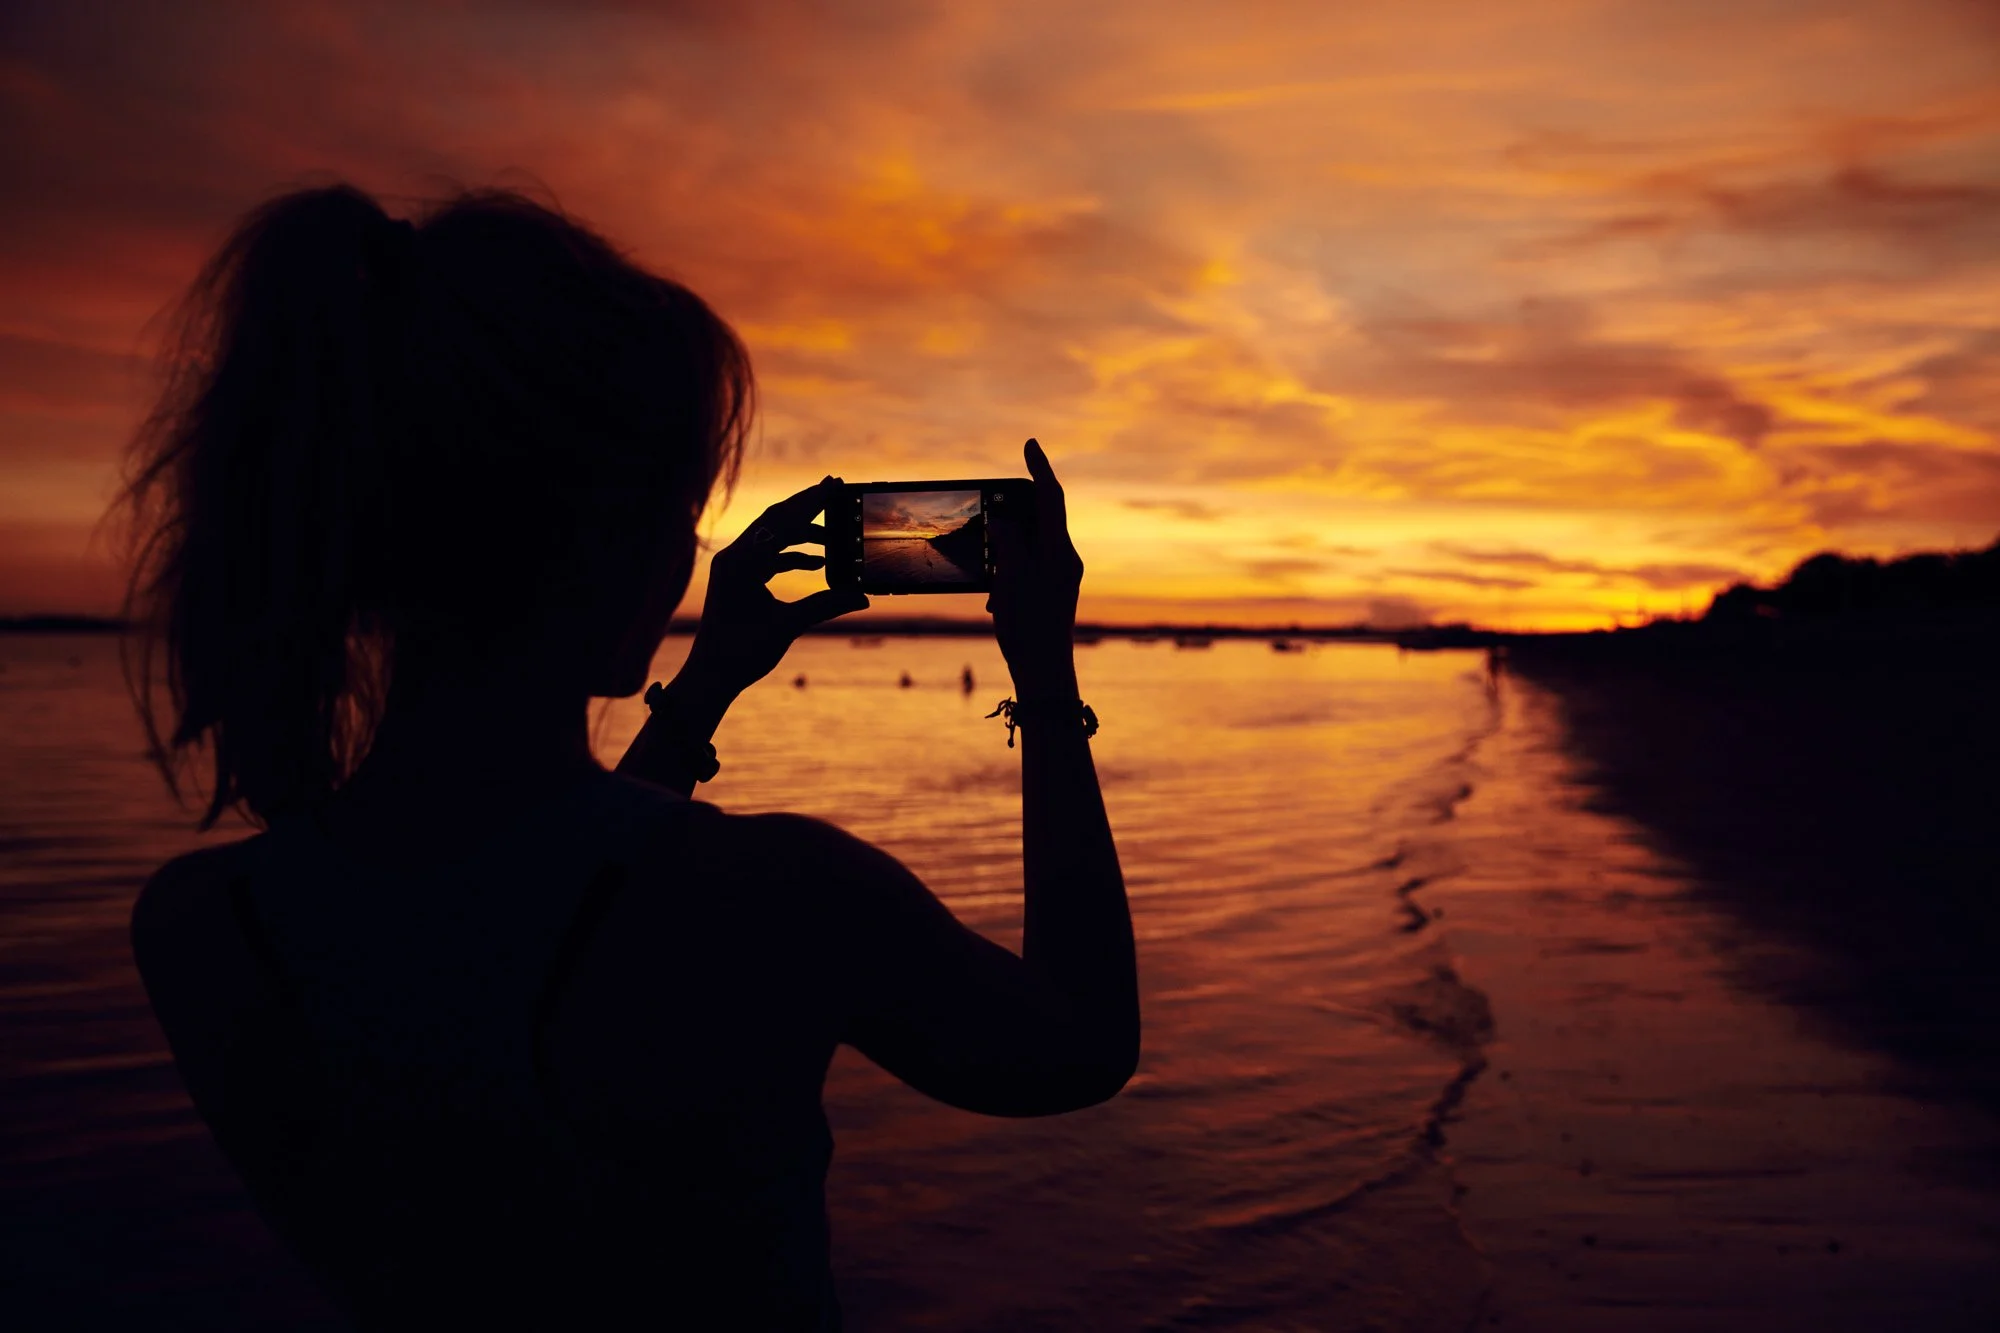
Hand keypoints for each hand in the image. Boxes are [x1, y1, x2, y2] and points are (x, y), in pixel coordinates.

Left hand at [683, 477, 868, 698]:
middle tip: (835, 488)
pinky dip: (792, 556)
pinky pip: (768, 556)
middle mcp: (734, 558)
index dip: (811, 503)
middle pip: (775, 520)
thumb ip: (825, 606)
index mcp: (741, 563)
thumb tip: (862, 596)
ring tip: (834, 534)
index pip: (781, 523)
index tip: (834, 484)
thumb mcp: (787, 627)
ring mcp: (734, 567)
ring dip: (802, 533)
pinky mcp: (738, 578)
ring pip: (772, 537)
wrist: (710, 676)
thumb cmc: (740, 653)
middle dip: (807, 506)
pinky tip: (817, 563)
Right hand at [988, 439, 1082, 696]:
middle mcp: (1065, 559)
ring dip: (1005, 554)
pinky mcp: (1050, 591)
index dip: (1039, 468)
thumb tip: (1002, 519)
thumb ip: (1009, 542)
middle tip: (989, 516)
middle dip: (1012, 515)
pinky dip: (1007, 575)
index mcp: (1059, 552)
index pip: (1050, 497)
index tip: (1029, 444)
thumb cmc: (1030, 629)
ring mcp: (1059, 575)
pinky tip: (996, 600)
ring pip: (1028, 546)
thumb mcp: (1013, 580)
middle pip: (1039, 518)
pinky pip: (1026, 568)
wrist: (1046, 673)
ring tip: (994, 583)